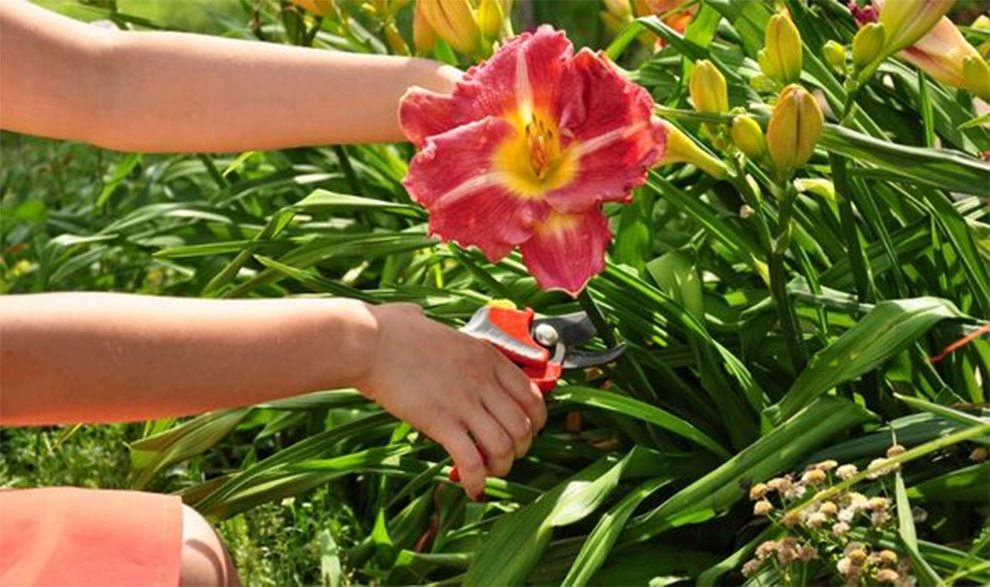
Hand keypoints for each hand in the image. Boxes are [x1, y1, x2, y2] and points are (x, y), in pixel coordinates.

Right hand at [356, 303, 545, 498]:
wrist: (368, 342)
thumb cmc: (391, 330)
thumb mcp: (431, 322)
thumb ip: (431, 325)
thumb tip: (416, 316)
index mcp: (487, 356)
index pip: (532, 395)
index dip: (536, 421)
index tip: (527, 431)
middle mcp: (483, 379)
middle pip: (523, 426)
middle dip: (520, 449)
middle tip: (506, 456)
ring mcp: (463, 401)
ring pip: (504, 446)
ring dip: (502, 467)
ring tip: (490, 473)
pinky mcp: (440, 421)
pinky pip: (471, 460)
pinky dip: (477, 480)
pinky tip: (472, 489)